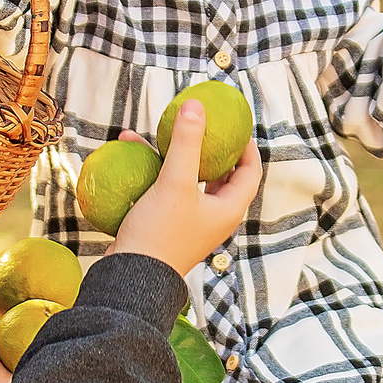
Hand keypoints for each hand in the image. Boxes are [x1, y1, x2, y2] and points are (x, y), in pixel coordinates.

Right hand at [108, 101, 262, 277]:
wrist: (131, 276)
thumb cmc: (161, 232)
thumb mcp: (176, 183)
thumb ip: (187, 143)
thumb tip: (196, 106)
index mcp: (228, 209)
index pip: (251, 172)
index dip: (247, 147)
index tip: (234, 126)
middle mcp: (214, 217)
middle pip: (221, 176)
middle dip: (208, 148)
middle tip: (201, 127)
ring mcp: (191, 223)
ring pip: (189, 181)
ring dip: (175, 157)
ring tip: (158, 135)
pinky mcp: (168, 226)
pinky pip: (168, 191)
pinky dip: (156, 172)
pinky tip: (133, 155)